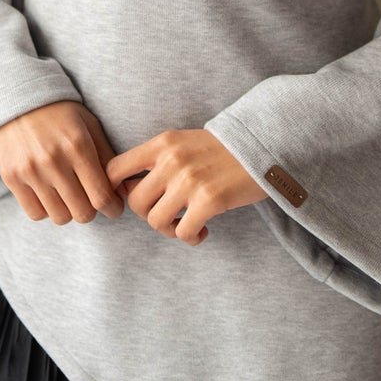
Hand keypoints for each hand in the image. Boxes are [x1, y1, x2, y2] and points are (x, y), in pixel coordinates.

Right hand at [0, 100, 124, 224]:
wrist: (16, 98)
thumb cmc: (60, 112)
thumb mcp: (89, 124)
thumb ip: (108, 157)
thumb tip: (122, 192)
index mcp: (78, 145)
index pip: (101, 196)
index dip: (113, 208)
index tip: (114, 207)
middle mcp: (53, 161)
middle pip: (82, 213)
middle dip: (93, 210)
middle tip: (91, 199)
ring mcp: (30, 171)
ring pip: (60, 217)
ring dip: (69, 211)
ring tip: (69, 195)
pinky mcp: (11, 178)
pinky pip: (36, 214)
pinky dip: (47, 210)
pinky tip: (50, 194)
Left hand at [105, 128, 267, 245]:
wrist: (266, 144)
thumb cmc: (224, 149)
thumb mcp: (185, 143)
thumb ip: (158, 161)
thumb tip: (126, 190)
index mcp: (162, 143)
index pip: (114, 170)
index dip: (115, 192)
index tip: (133, 201)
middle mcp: (171, 159)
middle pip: (135, 202)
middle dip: (148, 216)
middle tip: (169, 216)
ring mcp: (189, 180)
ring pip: (156, 221)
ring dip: (170, 230)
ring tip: (186, 224)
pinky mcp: (209, 200)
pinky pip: (183, 233)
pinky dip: (191, 238)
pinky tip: (203, 230)